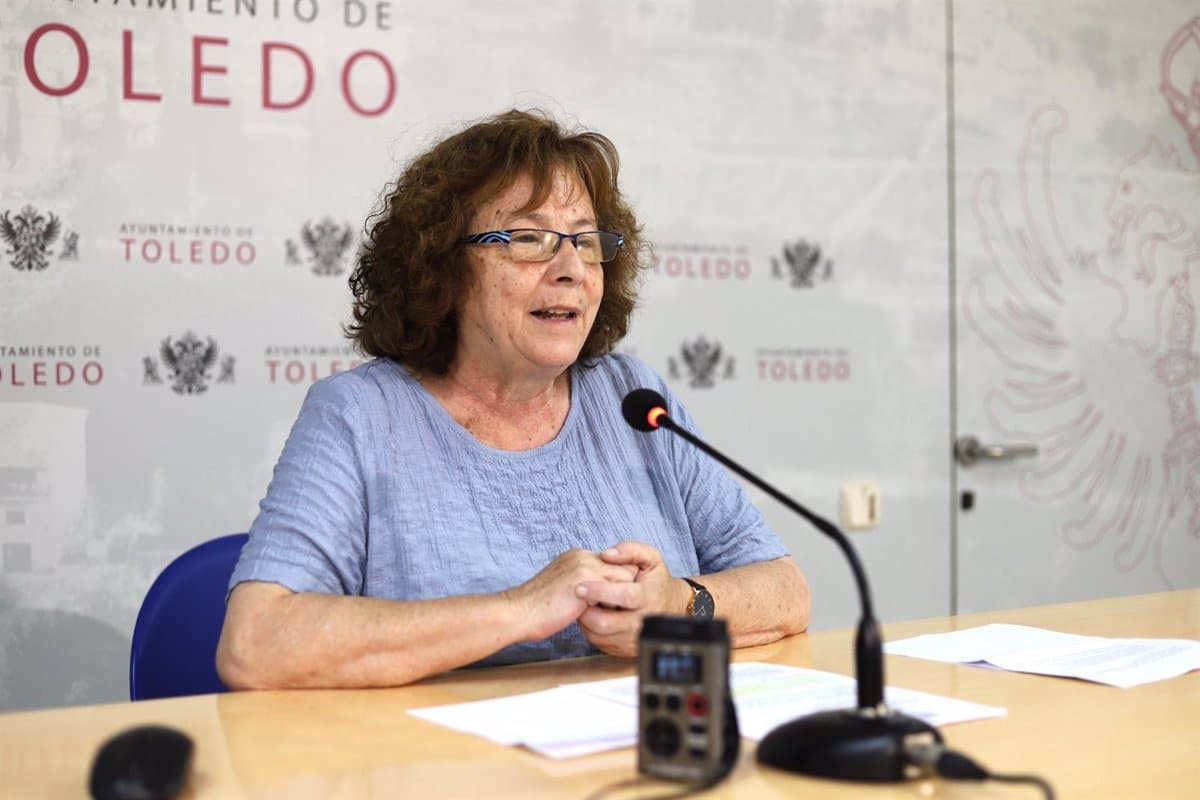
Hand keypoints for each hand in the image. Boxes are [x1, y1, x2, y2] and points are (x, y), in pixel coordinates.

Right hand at [504, 549, 636, 641]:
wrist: (519, 612)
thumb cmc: (537, 608)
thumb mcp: (562, 586)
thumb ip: (581, 583)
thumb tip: (597, 593)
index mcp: (576, 556)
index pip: (612, 563)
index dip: (616, 581)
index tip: (614, 598)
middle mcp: (583, 556)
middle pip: (623, 565)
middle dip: (624, 586)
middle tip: (618, 605)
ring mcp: (585, 566)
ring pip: (625, 575)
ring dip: (622, 595)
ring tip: (612, 610)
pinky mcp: (587, 580)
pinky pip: (618, 588)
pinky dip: (616, 602)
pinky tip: (606, 613)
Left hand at [575, 541, 690, 657]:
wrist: (670, 606)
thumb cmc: (656, 580)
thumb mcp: (651, 558)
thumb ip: (630, 550)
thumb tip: (606, 554)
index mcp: (649, 597)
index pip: (624, 597)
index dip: (600, 592)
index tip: (579, 587)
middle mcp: (642, 622)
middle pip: (606, 623)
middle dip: (585, 610)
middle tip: (578, 596)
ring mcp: (633, 639)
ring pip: (598, 635)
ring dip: (585, 619)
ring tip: (587, 603)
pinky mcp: (624, 649)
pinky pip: (598, 642)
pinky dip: (590, 628)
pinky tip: (594, 614)